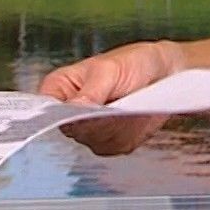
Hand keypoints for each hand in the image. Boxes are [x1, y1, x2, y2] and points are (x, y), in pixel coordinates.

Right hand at [37, 39, 185, 154]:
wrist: (164, 73)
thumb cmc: (133, 62)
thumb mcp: (111, 69)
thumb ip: (92, 90)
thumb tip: (74, 109)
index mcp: (59, 89)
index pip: (44, 109)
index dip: (55, 116)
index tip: (75, 114)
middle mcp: (69, 114)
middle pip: (72, 130)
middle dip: (96, 120)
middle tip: (114, 105)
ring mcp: (88, 131)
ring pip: (95, 140)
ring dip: (116, 125)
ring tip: (131, 104)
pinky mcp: (109, 143)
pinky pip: (115, 146)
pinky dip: (130, 133)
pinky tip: (138, 117)